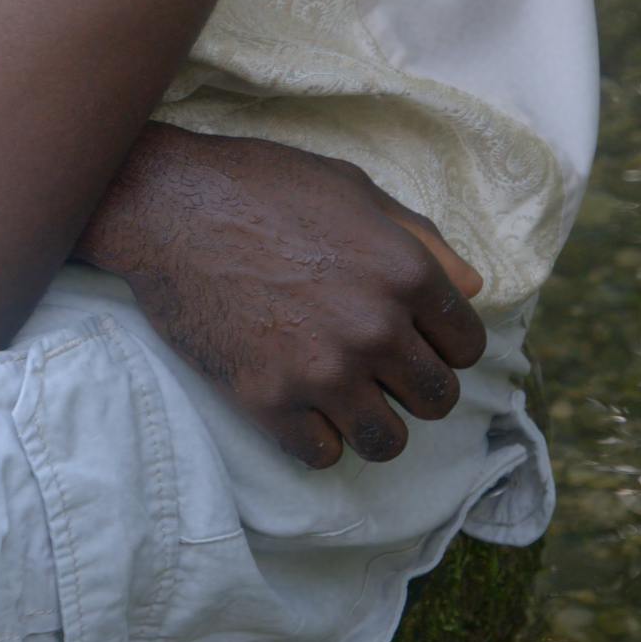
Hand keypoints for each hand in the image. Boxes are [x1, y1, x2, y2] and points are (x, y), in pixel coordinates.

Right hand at [76, 123, 486, 468]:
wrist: (167, 207)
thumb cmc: (261, 187)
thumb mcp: (353, 191)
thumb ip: (421, 240)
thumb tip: (473, 288)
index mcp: (406, 273)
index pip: (467, 346)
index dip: (444, 346)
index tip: (416, 343)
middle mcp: (375, 328)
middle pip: (436, 400)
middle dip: (415, 389)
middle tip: (380, 372)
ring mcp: (322, 370)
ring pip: (386, 440)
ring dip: (373, 424)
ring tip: (347, 401)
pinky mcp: (268, 400)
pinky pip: (321, 455)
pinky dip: (317, 439)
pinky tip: (302, 409)